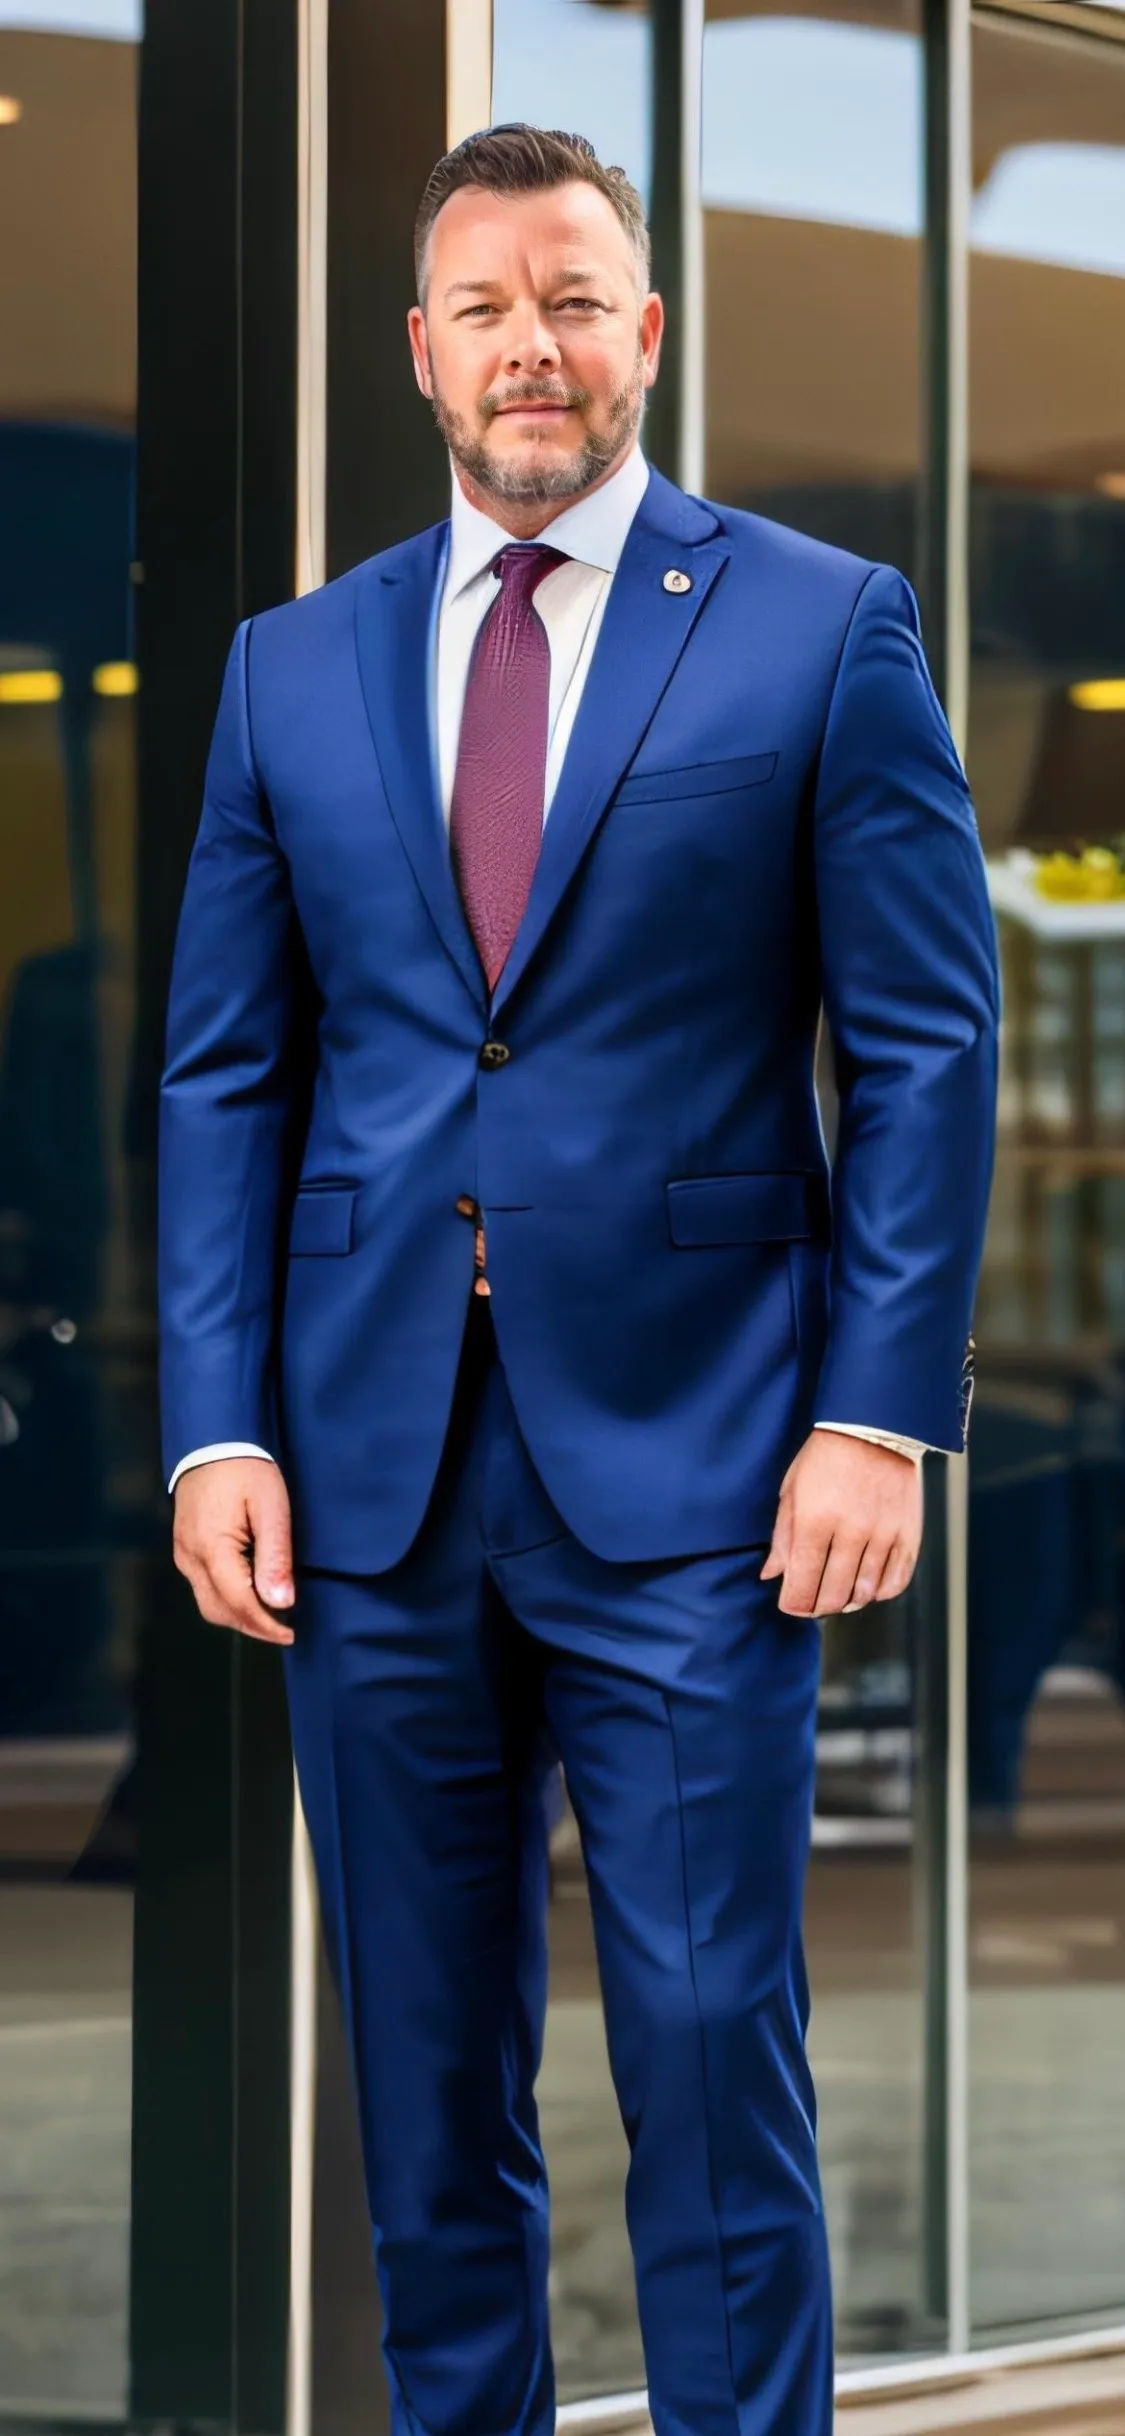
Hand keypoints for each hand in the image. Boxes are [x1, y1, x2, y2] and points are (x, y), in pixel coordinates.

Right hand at [173, 1458, 295, 1645]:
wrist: (211, 1440)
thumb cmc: (246, 1469)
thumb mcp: (271, 1507)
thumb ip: (274, 1556)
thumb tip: (281, 1602)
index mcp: (211, 1550)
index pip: (239, 1604)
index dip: (265, 1624)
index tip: (290, 1633)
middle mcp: (189, 1558)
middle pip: (218, 1611)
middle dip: (251, 1626)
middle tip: (284, 1627)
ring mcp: (182, 1554)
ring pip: (208, 1603)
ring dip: (238, 1615)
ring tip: (270, 1614)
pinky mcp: (183, 1548)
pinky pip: (203, 1587)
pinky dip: (227, 1600)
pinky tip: (250, 1594)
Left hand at [760, 1429, 922, 1618]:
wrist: (875, 1426)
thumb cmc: (826, 1455)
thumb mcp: (793, 1489)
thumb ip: (784, 1536)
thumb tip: (773, 1576)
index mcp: (815, 1520)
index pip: (803, 1584)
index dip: (794, 1604)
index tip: (791, 1604)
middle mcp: (851, 1531)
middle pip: (833, 1595)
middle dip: (817, 1606)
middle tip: (812, 1602)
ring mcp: (883, 1534)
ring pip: (864, 1593)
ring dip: (847, 1602)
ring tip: (838, 1596)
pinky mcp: (908, 1533)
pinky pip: (896, 1581)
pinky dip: (879, 1593)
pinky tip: (868, 1587)